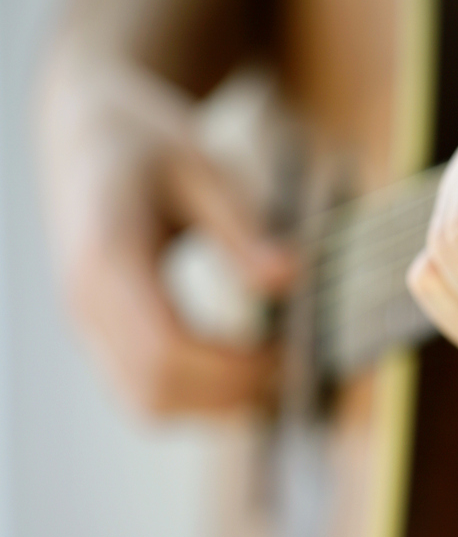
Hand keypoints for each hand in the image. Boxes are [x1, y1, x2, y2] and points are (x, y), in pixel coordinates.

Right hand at [39, 57, 297, 415]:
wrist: (88, 131)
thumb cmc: (148, 140)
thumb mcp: (201, 163)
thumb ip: (242, 224)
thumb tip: (290, 280)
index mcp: (107, 255)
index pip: (166, 346)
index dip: (233, 367)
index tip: (291, 354)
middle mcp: (85, 302)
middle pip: (157, 389)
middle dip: (232, 392)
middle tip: (294, 364)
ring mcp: (88, 325)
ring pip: (148, 405)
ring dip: (216, 405)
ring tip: (274, 368)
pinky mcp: (102, 336)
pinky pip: (144, 393)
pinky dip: (197, 398)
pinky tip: (243, 368)